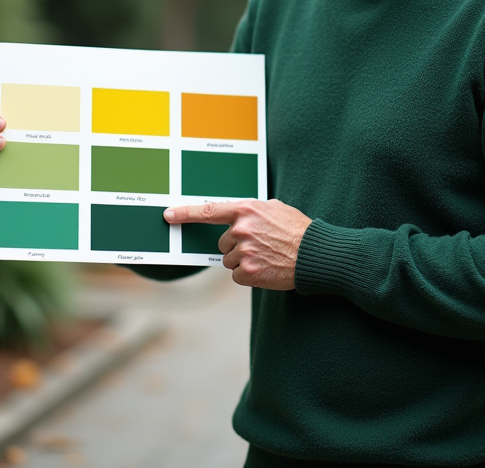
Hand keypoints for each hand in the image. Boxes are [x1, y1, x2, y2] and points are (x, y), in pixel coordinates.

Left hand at [164, 199, 311, 289]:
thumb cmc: (298, 230)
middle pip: (222, 243)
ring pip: (229, 260)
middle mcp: (241, 230)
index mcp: (246, 210)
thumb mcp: (275, 209)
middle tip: (260, 246)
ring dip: (243, 261)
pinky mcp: (248, 272)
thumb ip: (253, 211)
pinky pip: (237, 275)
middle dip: (236, 246)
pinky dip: (249, 275)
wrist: (315, 254)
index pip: (209, 211)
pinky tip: (266, 269)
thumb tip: (238, 216)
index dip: (186, 213)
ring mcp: (244, 252)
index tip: (169, 215)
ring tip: (267, 257)